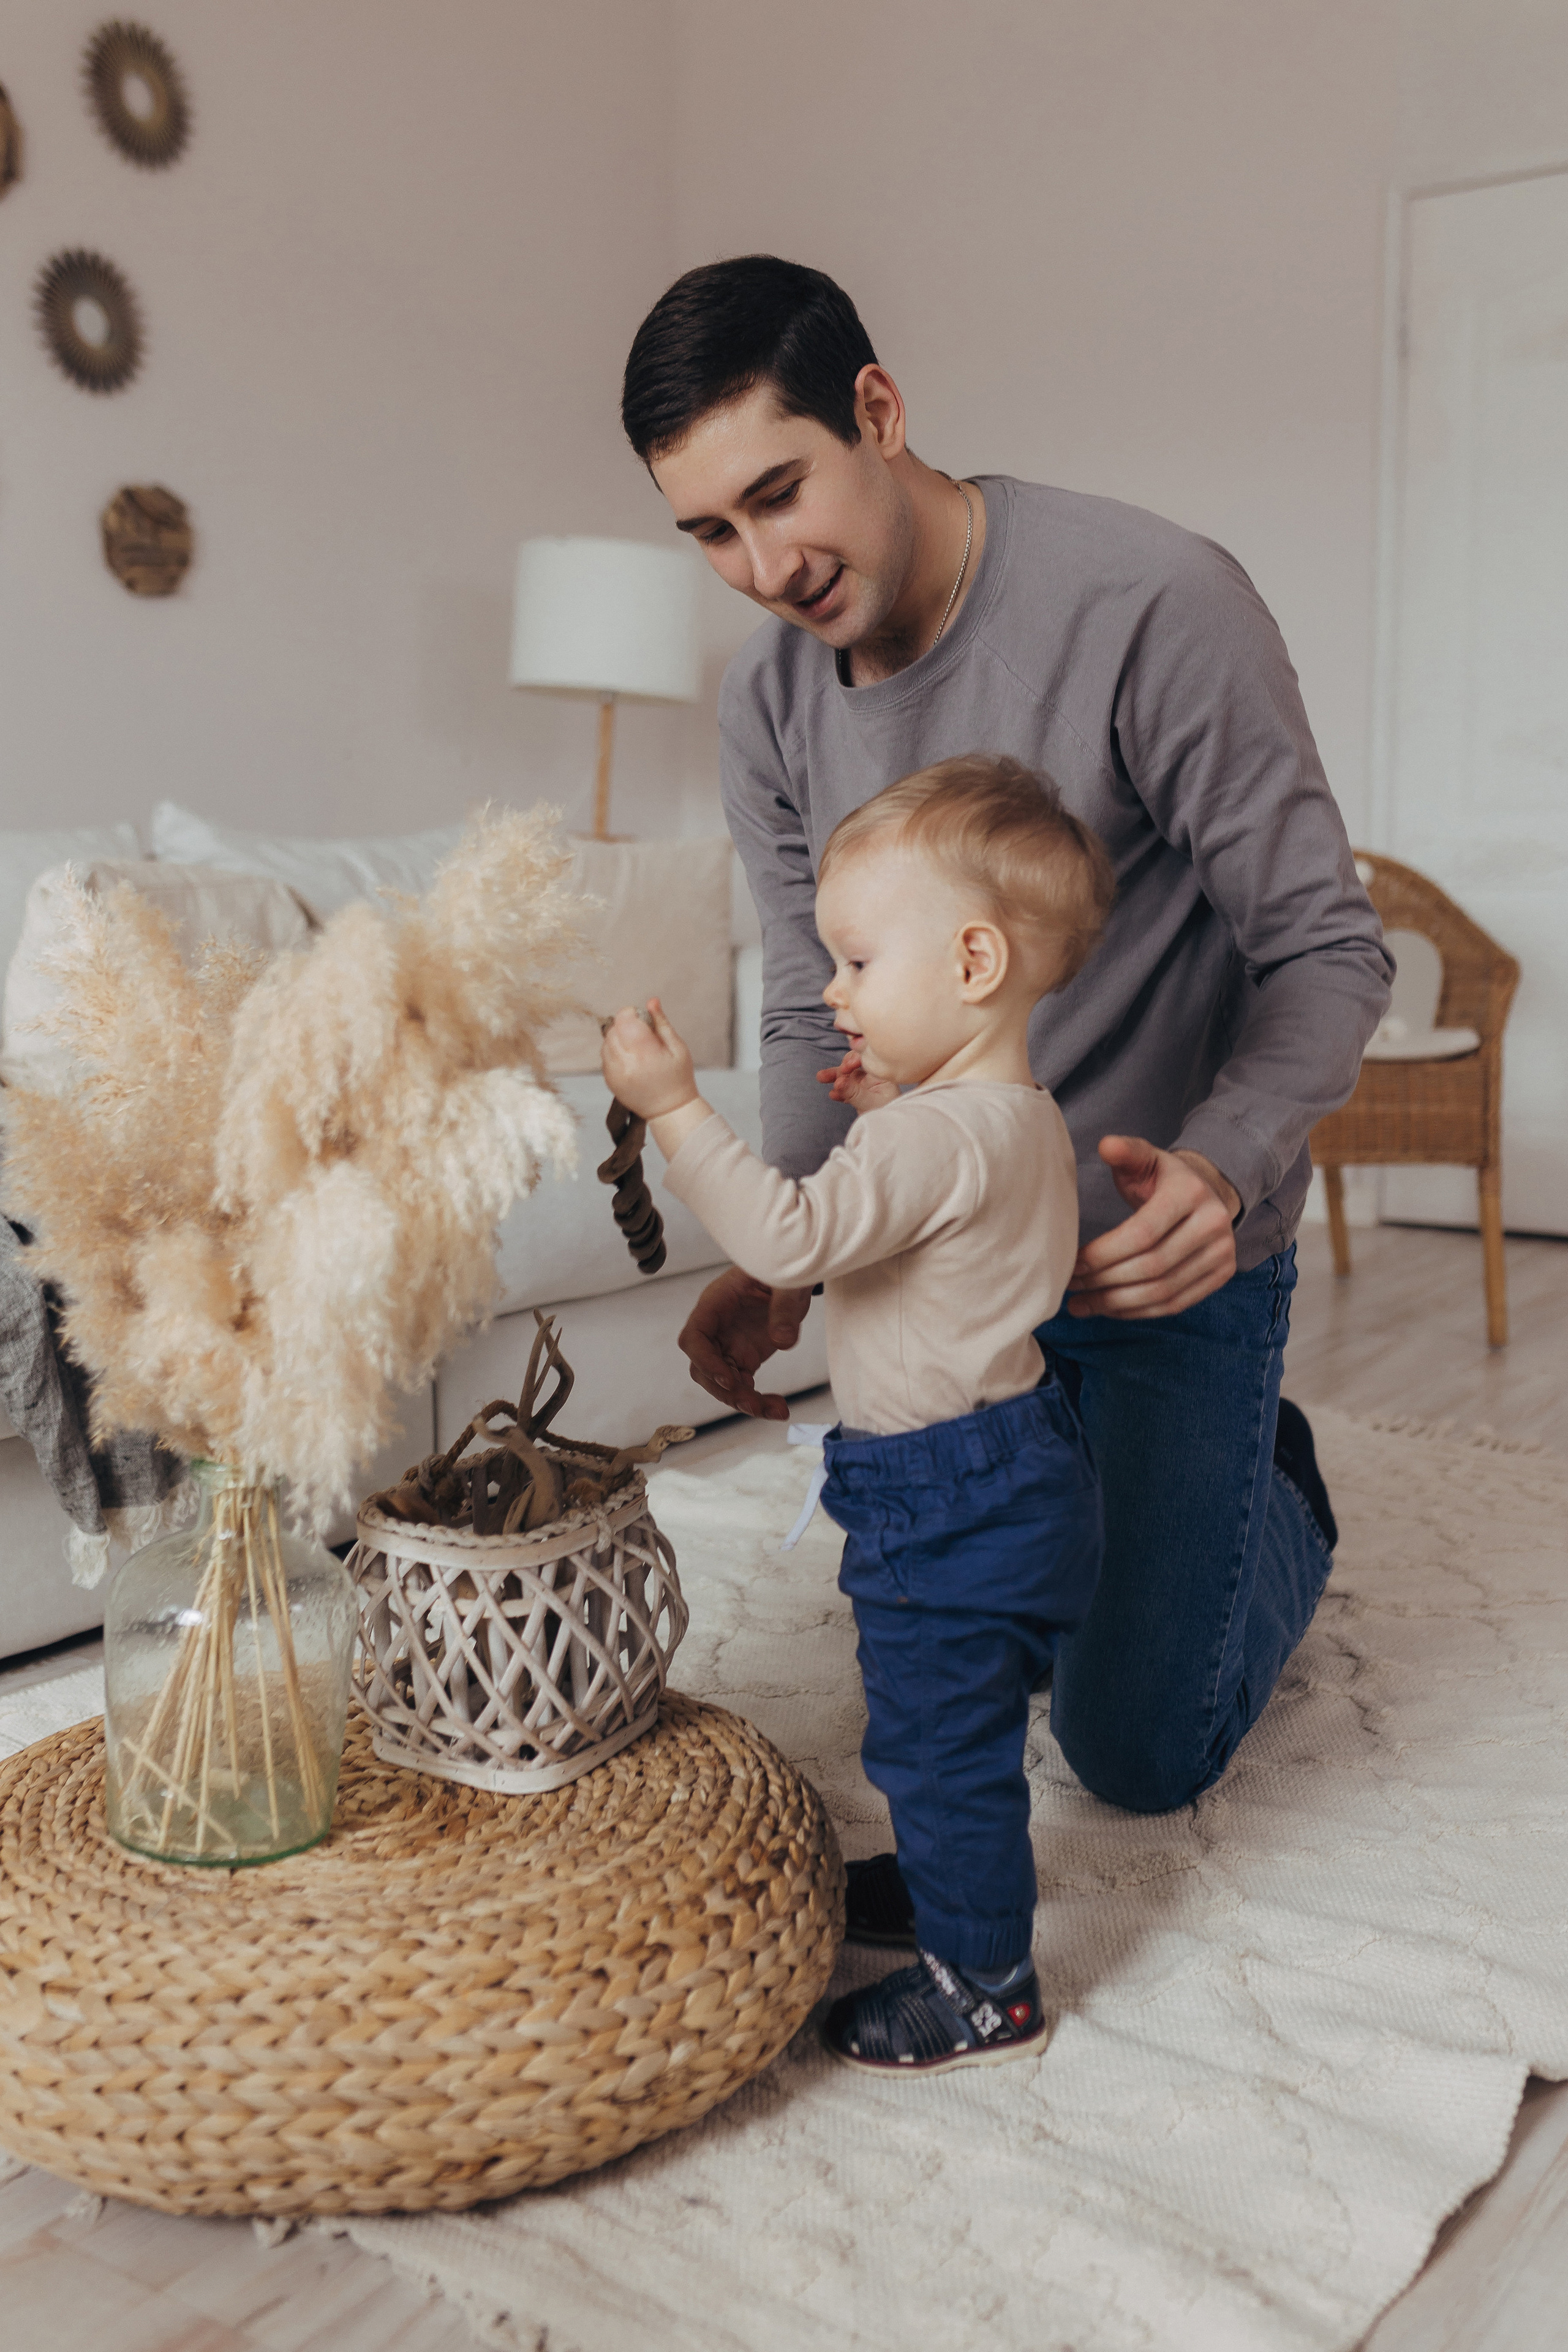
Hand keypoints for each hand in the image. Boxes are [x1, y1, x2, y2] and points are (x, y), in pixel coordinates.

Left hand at [601, 997, 696, 1119]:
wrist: (670, 1110)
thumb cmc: (678, 1078)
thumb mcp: (678, 1047)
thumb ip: (661, 1022)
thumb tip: (651, 1001)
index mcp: (645, 1053)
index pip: (624, 1020)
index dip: (631, 1013)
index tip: (642, 1019)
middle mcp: (626, 1063)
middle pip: (613, 1029)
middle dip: (625, 1025)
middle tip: (643, 1035)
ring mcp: (615, 1073)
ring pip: (606, 1042)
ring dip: (619, 1038)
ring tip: (637, 1049)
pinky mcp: (609, 1080)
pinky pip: (605, 1056)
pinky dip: (615, 1052)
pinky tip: (631, 1060)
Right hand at [677, 1265, 812, 1420]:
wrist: (792, 1277)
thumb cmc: (783, 1271)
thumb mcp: (787, 1282)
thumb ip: (785, 1307)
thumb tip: (783, 1342)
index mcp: (716, 1303)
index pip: (693, 1337)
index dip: (705, 1361)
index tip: (730, 1379)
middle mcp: (716, 1327)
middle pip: (703, 1368)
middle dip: (726, 1391)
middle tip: (754, 1403)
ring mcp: (728, 1344)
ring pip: (721, 1382)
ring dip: (743, 1401)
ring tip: (776, 1410)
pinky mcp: (744, 1356)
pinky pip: (742, 1385)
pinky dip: (758, 1400)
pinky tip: (779, 1408)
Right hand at [815, 1044, 898, 1113]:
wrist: (890, 1132)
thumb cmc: (887, 1115)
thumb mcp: (870, 1103)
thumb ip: (854, 1093)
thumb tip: (838, 1081)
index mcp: (881, 1075)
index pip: (866, 1059)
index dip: (853, 1059)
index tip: (845, 1067)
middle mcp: (873, 1078)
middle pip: (854, 1066)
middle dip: (841, 1068)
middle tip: (831, 1075)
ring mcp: (866, 1086)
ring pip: (848, 1077)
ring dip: (834, 1077)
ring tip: (820, 1077)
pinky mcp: (860, 1095)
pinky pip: (847, 1089)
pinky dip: (839, 1091)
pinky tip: (833, 1096)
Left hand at [1067, 1137, 1239, 1318]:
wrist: (1208, 1192)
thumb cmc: (1164, 1179)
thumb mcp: (1145, 1158)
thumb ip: (1126, 1152)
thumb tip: (1106, 1145)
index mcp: (1191, 1192)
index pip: (1142, 1233)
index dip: (1104, 1254)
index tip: (1073, 1264)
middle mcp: (1214, 1224)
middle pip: (1152, 1266)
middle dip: (1105, 1281)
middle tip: (1072, 1288)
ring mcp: (1222, 1253)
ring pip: (1163, 1291)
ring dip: (1117, 1303)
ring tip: (1082, 1304)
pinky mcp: (1221, 1275)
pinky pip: (1175, 1304)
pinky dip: (1139, 1312)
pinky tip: (1110, 1308)